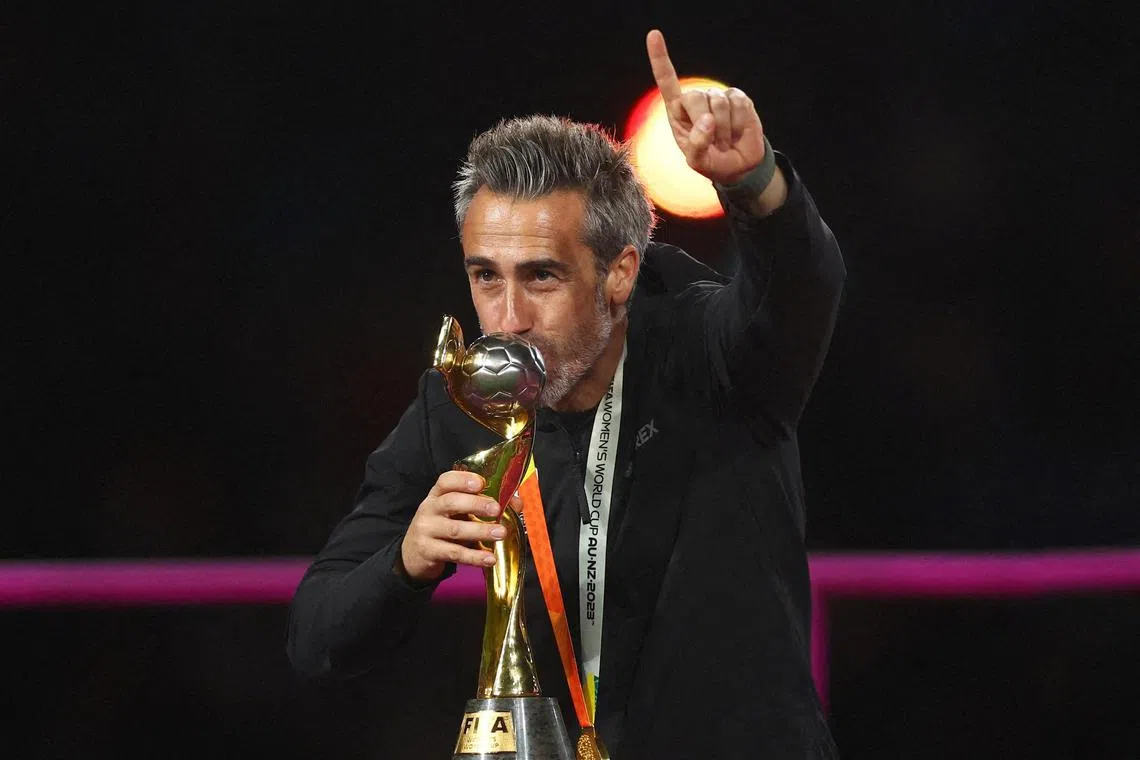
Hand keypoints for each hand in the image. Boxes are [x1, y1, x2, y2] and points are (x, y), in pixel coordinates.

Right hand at [399, 471, 505, 581]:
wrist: (413, 556)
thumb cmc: (442, 529)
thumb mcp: (456, 514)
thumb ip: (481, 506)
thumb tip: (516, 504)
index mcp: (436, 496)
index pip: (445, 481)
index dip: (463, 480)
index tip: (481, 483)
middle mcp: (429, 510)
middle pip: (451, 502)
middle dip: (476, 504)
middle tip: (496, 509)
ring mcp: (426, 531)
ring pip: (455, 529)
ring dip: (480, 531)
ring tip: (501, 533)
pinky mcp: (428, 551)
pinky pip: (454, 553)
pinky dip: (474, 556)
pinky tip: (490, 558)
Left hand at [646, 29, 766, 185]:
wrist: (738, 166)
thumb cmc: (711, 163)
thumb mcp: (697, 162)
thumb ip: (696, 145)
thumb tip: (708, 120)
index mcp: (678, 112)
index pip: (667, 82)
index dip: (660, 58)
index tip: (653, 35)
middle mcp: (696, 100)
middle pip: (695, 97)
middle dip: (704, 124)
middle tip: (713, 144)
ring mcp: (717, 97)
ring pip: (719, 103)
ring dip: (724, 130)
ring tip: (724, 141)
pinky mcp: (738, 98)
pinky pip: (738, 104)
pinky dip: (738, 124)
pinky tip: (736, 133)